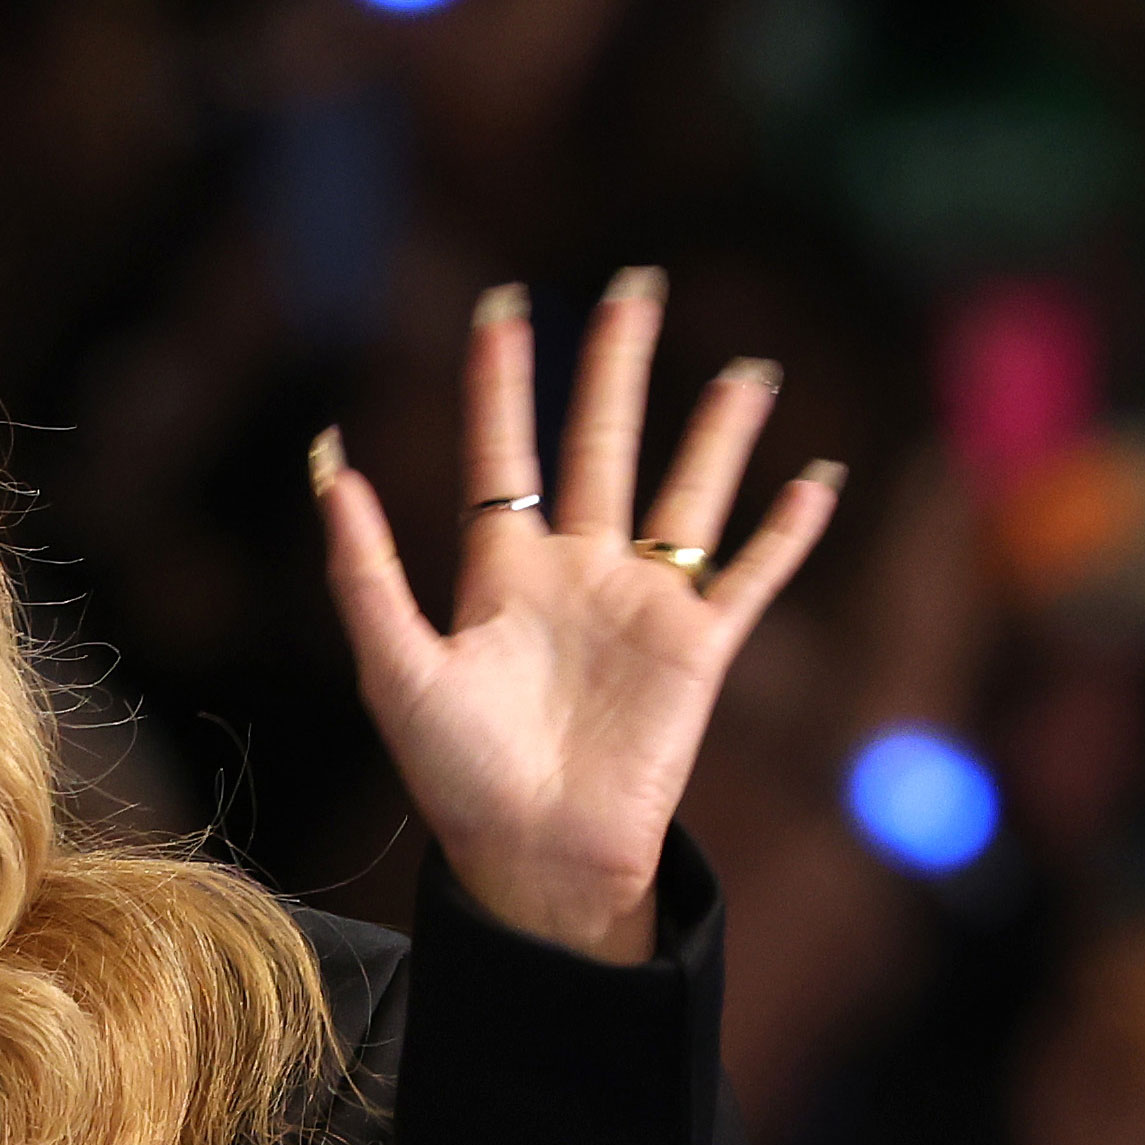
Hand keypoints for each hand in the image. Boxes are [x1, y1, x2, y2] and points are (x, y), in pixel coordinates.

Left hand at [314, 271, 841, 961]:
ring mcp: (642, 607)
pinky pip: (752, 577)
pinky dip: (787, 531)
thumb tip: (328, 461)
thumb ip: (364, 568)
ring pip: (687, 495)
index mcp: (500, 573)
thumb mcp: (397, 666)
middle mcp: (576, 575)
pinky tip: (816, 479)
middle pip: (600, 445)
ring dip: (718, 434)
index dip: (501, 381)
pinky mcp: (699, 650)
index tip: (502, 305)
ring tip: (747, 372)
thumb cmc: (457, 775)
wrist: (534, 857)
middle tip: (636, 287)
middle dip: (617, 368)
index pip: (504, 453)